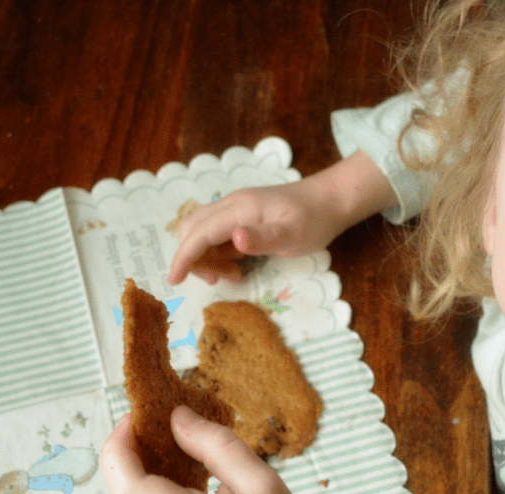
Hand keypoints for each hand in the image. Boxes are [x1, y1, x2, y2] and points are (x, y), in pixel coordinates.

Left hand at [100, 406, 354, 493]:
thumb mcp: (266, 488)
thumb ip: (217, 448)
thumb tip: (175, 418)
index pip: (129, 488)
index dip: (119, 447)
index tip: (135, 417)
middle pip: (125, 493)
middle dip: (137, 456)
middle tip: (168, 430)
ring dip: (144, 479)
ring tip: (184, 464)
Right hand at [168, 150, 397, 284]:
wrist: (330, 200)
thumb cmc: (314, 219)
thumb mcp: (293, 234)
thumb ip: (263, 238)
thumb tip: (234, 239)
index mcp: (238, 209)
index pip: (198, 233)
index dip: (183, 257)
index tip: (173, 281)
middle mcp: (230, 205)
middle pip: (192, 230)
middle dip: (195, 259)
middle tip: (219, 280)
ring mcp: (235, 209)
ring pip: (202, 232)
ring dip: (208, 257)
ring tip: (233, 274)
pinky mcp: (242, 216)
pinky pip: (216, 235)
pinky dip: (218, 253)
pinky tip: (238, 265)